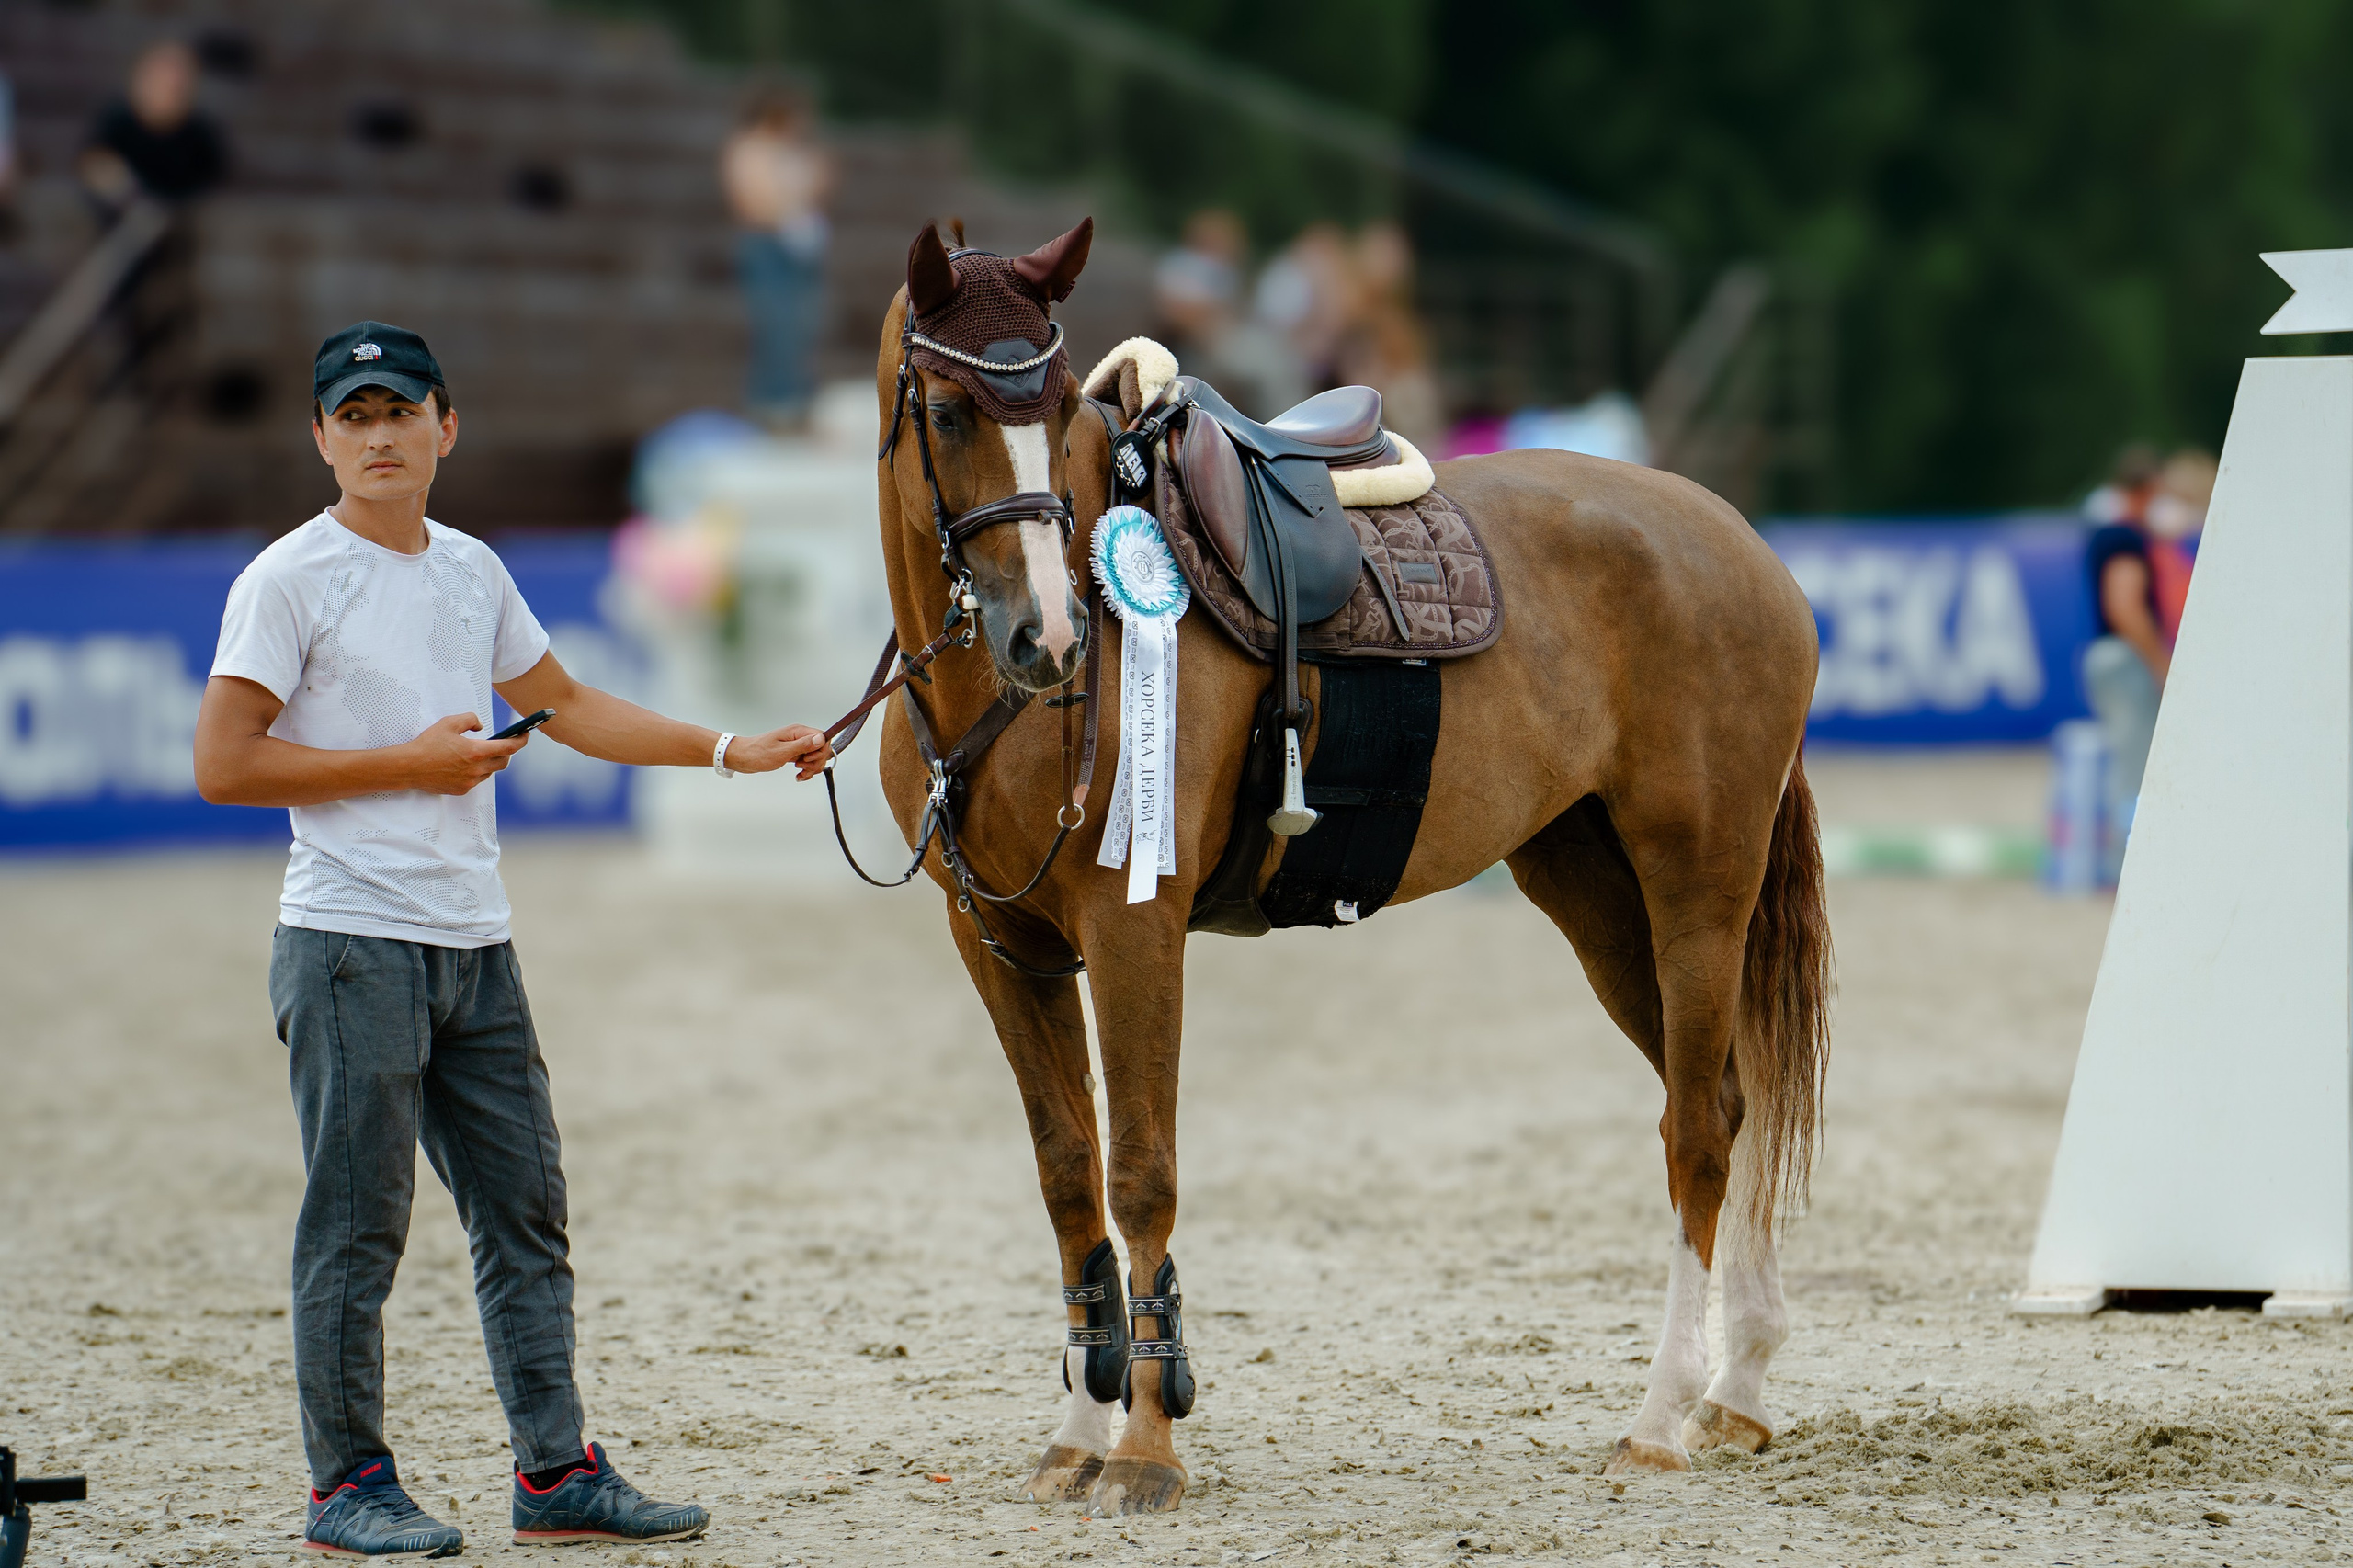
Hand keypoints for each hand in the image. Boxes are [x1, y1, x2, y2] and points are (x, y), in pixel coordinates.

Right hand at [401, 713, 526, 794]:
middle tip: (503, 744)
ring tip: (479, 753)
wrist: (409, 767)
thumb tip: (480, 726)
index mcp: (476, 752)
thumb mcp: (449, 723)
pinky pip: (476, 780)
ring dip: (489, 762)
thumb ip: (469, 719)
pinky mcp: (461, 789)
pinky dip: (476, 771)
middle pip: (503, 762)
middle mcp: (476, 769)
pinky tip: (464, 764)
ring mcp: (470, 781)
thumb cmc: (428, 744)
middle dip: (507, 752)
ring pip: (489, 772)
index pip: (509, 748)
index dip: (520, 741)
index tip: (525, 735)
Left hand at [723, 723, 834, 780]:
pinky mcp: (793, 753)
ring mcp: (796, 745)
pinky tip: (799, 776)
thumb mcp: (782, 751)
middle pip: (821, 749)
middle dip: (816, 762)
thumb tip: (820, 739)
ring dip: (811, 768)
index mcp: (797, 732)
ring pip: (815, 757)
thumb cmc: (757, 753)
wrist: (743, 757)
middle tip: (801, 767)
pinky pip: (807, 762)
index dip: (820, 751)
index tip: (808, 759)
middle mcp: (798, 736)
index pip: (823, 737)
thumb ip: (803, 745)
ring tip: (800, 772)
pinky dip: (806, 771)